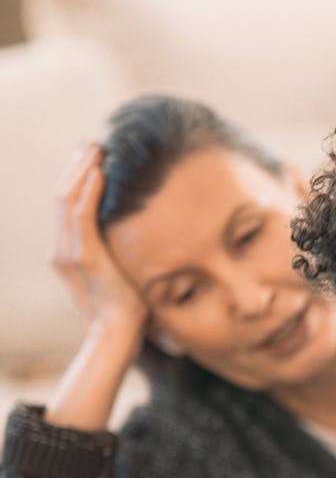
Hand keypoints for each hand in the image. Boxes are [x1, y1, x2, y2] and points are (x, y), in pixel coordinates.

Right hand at [52, 142, 147, 342]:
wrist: (116, 334)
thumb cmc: (123, 308)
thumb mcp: (116, 273)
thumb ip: (114, 252)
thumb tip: (132, 233)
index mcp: (66, 253)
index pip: (65, 206)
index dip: (75, 178)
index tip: (90, 158)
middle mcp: (61, 250)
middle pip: (61, 196)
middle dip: (75, 166)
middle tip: (91, 143)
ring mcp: (70, 253)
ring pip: (67, 199)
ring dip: (81, 169)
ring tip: (95, 147)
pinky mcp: (85, 256)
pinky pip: (82, 214)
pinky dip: (89, 189)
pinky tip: (100, 171)